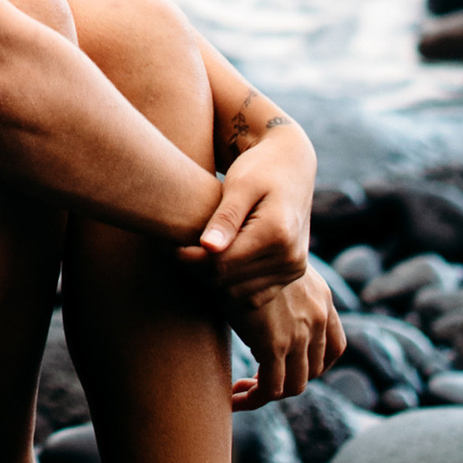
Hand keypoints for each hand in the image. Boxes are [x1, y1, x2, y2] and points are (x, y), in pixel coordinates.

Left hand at [187, 125, 315, 295]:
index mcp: (278, 234)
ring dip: (212, 280)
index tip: (169, 246)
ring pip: (238, 295)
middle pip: (228, 282)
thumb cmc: (261, 167)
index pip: (223, 263)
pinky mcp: (291, 274)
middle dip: (197, 270)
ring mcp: (293, 269)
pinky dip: (231, 285)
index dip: (190, 259)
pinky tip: (215, 262)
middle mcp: (290, 258)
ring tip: (193, 255)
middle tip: (175, 250)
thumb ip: (226, 217)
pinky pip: (253, 296)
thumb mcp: (240, 184)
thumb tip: (208, 248)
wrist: (292, 165)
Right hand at [226, 265, 346, 405]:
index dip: (313, 365)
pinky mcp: (273, 344)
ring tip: (243, 392)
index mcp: (321, 299)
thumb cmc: (240, 251)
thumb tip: (263, 312)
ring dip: (270, 393)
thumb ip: (278, 293)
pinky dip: (253, 399)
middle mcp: (318, 317)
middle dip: (288, 381)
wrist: (230, 242)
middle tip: (258, 381)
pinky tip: (234, 397)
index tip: (285, 367)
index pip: (334, 347)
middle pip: (315, 369)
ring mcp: (299, 333)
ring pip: (294, 385)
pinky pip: (269, 388)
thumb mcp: (271, 269)